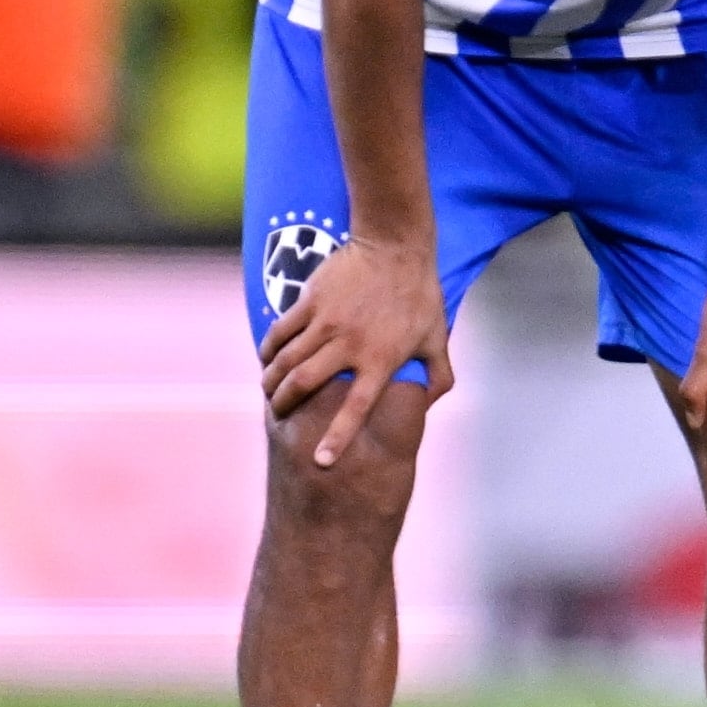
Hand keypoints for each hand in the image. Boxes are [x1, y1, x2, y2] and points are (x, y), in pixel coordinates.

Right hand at [257, 234, 449, 468]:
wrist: (395, 246)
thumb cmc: (419, 293)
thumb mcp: (436, 336)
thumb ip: (438, 373)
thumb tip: (431, 403)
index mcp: (381, 359)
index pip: (356, 407)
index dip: (338, 437)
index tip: (321, 461)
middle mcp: (350, 344)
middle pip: (304, 384)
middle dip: (284, 404)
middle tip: (278, 413)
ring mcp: (327, 322)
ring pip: (286, 360)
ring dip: (272, 380)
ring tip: (269, 390)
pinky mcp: (310, 301)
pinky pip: (280, 331)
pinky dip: (269, 348)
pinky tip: (268, 358)